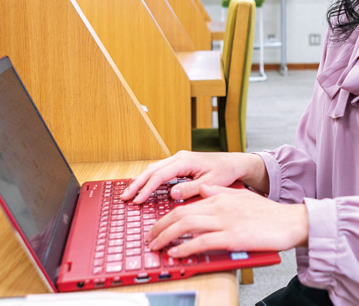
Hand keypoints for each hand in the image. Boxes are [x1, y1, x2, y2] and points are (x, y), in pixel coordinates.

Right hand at [121, 150, 266, 204]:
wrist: (233, 163)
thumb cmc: (224, 172)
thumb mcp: (210, 182)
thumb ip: (190, 189)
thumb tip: (172, 194)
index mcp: (185, 161)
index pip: (160, 175)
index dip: (147, 188)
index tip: (137, 200)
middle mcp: (179, 157)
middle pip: (151, 169)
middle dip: (137, 184)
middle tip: (125, 197)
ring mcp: (178, 159)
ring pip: (153, 168)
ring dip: (141, 181)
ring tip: (129, 194)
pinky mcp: (178, 163)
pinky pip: (159, 170)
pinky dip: (149, 178)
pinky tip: (142, 187)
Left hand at [147, 184, 308, 256]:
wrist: (290, 221)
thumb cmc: (266, 213)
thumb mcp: (240, 196)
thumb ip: (218, 192)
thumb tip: (201, 189)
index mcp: (219, 196)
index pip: (184, 204)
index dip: (165, 216)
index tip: (156, 226)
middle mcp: (218, 205)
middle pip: (179, 214)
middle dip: (159, 226)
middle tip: (149, 237)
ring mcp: (225, 221)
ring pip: (186, 226)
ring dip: (166, 237)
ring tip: (156, 246)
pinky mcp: (232, 237)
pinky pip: (201, 241)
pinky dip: (184, 248)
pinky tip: (175, 253)